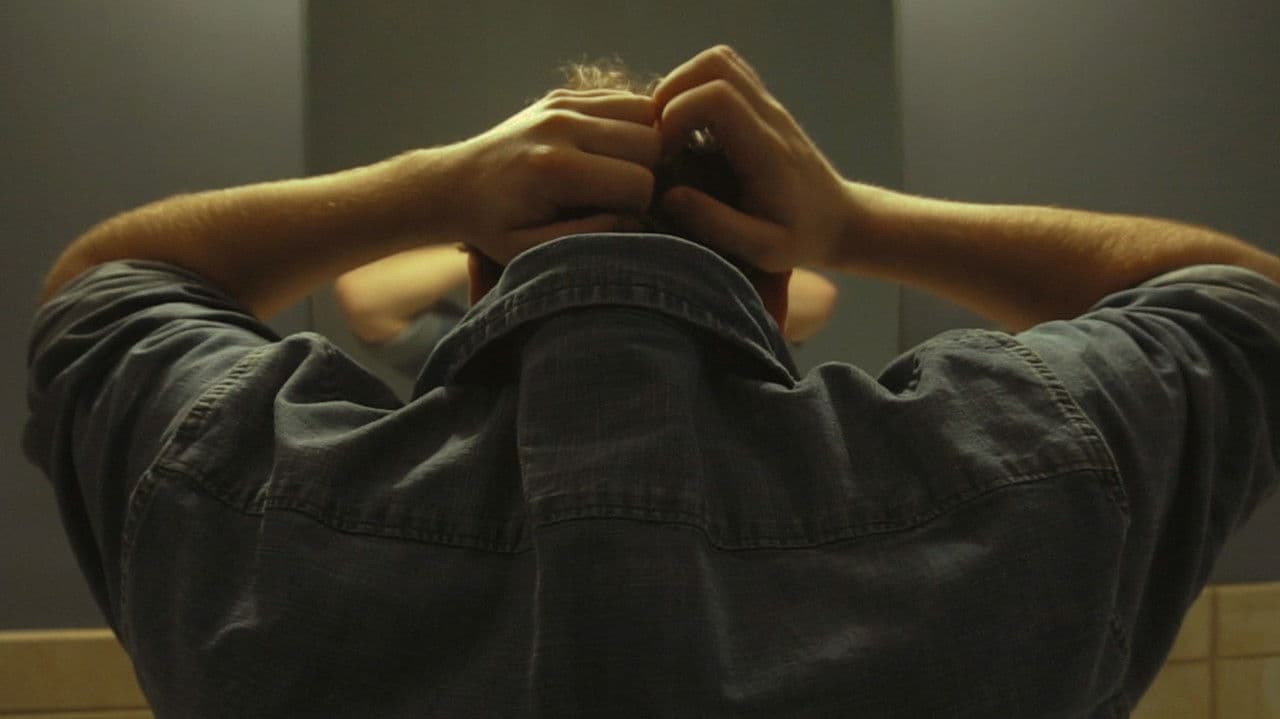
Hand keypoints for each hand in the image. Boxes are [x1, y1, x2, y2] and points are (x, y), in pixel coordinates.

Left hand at [435, 89, 660, 263]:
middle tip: (623, 195)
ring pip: (645, 112)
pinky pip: (623, 98)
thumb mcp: (533, 252)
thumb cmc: (492, 228)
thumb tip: (637, 218)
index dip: (638, 208)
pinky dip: (629, 124)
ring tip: (622, 171)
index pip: (638, 182)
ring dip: (643, 144)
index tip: (616, 219)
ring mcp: (562, 104)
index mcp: (555, 168)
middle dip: (648, 172)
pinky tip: (611, 151)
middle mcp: (561, 126)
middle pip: (649, 140)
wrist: (452, 185)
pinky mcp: (562, 95)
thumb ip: (589, 237)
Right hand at [652, 46, 852, 271]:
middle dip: (672, 93)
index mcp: (766, 149)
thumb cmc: (801, 239)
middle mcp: (770, 116)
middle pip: (715, 65)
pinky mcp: (764, 105)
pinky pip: (726, 72)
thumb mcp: (762, 248)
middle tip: (659, 137)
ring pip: (719, 60)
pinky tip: (689, 127)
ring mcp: (769, 105)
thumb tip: (669, 195)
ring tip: (670, 130)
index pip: (717, 97)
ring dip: (682, 86)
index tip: (665, 153)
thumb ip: (715, 224)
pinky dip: (697, 87)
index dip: (677, 115)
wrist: (841, 221)